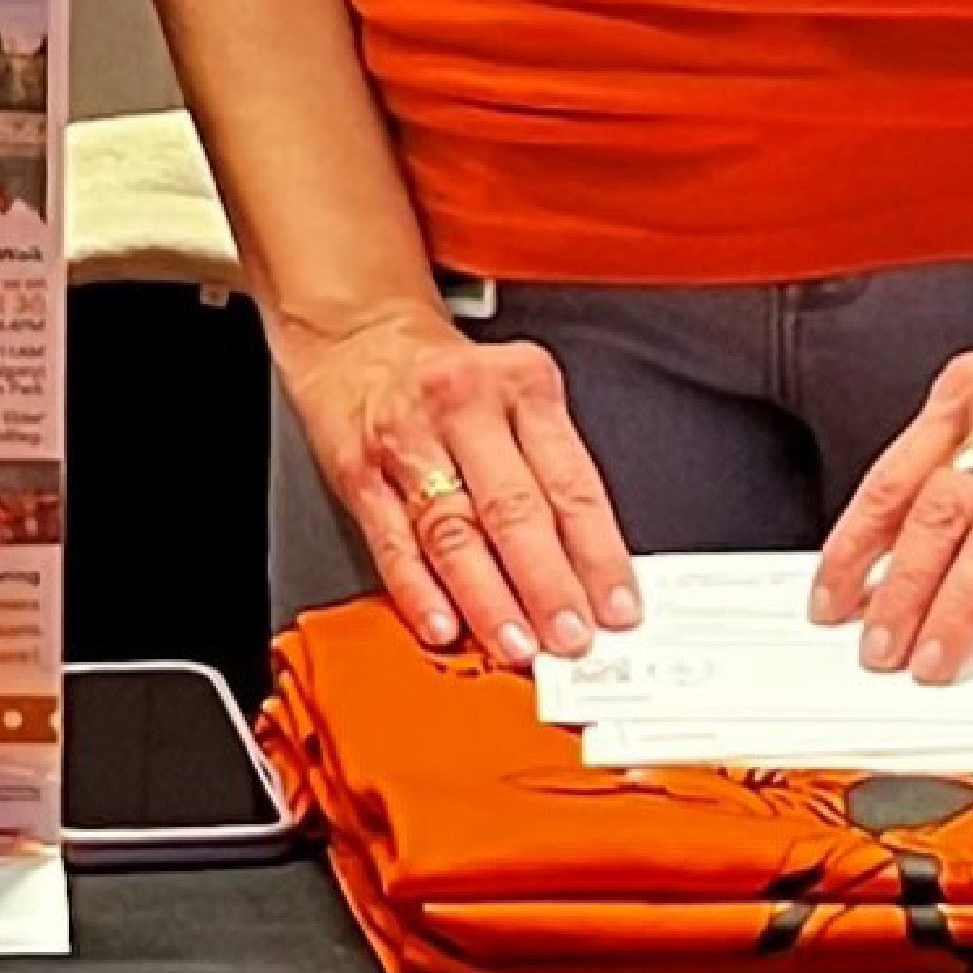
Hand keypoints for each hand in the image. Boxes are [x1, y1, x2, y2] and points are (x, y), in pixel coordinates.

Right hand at [272, 297, 639, 660]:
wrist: (356, 330)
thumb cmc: (445, 375)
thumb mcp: (515, 393)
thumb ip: (549, 472)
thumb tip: (588, 571)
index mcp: (523, 387)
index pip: (571, 482)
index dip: (598, 552)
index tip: (617, 606)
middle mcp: (466, 407)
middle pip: (514, 508)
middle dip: (546, 582)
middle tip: (570, 637)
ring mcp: (408, 438)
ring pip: (454, 529)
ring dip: (488, 597)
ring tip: (515, 643)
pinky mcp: (358, 469)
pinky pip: (392, 539)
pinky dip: (418, 588)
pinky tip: (442, 623)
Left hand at [811, 282, 972, 681]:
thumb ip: (964, 477)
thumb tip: (907, 570)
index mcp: (967, 397)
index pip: (892, 478)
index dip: (855, 546)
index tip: (829, 601)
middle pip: (939, 512)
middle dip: (902, 590)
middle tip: (880, 648)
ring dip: (963, 604)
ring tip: (938, 658)